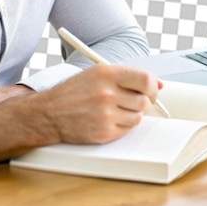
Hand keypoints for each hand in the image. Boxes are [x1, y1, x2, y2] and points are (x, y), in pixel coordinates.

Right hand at [36, 64, 159, 144]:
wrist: (49, 113)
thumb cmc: (74, 92)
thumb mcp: (97, 73)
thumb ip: (128, 76)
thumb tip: (157, 84)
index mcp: (107, 74)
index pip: (145, 79)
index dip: (153, 86)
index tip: (152, 88)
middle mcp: (106, 93)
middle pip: (144, 100)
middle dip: (144, 101)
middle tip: (136, 100)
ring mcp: (105, 114)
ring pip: (138, 116)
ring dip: (133, 114)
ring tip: (118, 109)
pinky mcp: (103, 132)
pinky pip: (127, 129)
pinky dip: (124, 125)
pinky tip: (111, 119)